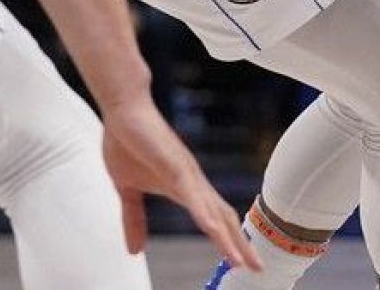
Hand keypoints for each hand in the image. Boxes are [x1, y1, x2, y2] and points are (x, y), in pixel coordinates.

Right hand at [101, 96, 259, 273]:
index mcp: (185, 189)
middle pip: (223, 218)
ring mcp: (186, 174)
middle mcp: (193, 183)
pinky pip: (193, 194)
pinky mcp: (174, 165)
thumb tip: (134, 251)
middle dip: (240, 245)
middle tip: (256, 269)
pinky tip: (214, 230)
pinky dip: (204, 214)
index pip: (214, 220)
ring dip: (227, 237)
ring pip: (213, 211)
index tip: (241, 262)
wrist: (122, 110)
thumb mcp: (128, 190)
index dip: (229, 241)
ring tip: (240, 261)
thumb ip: (134, 220)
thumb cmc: (128, 144)